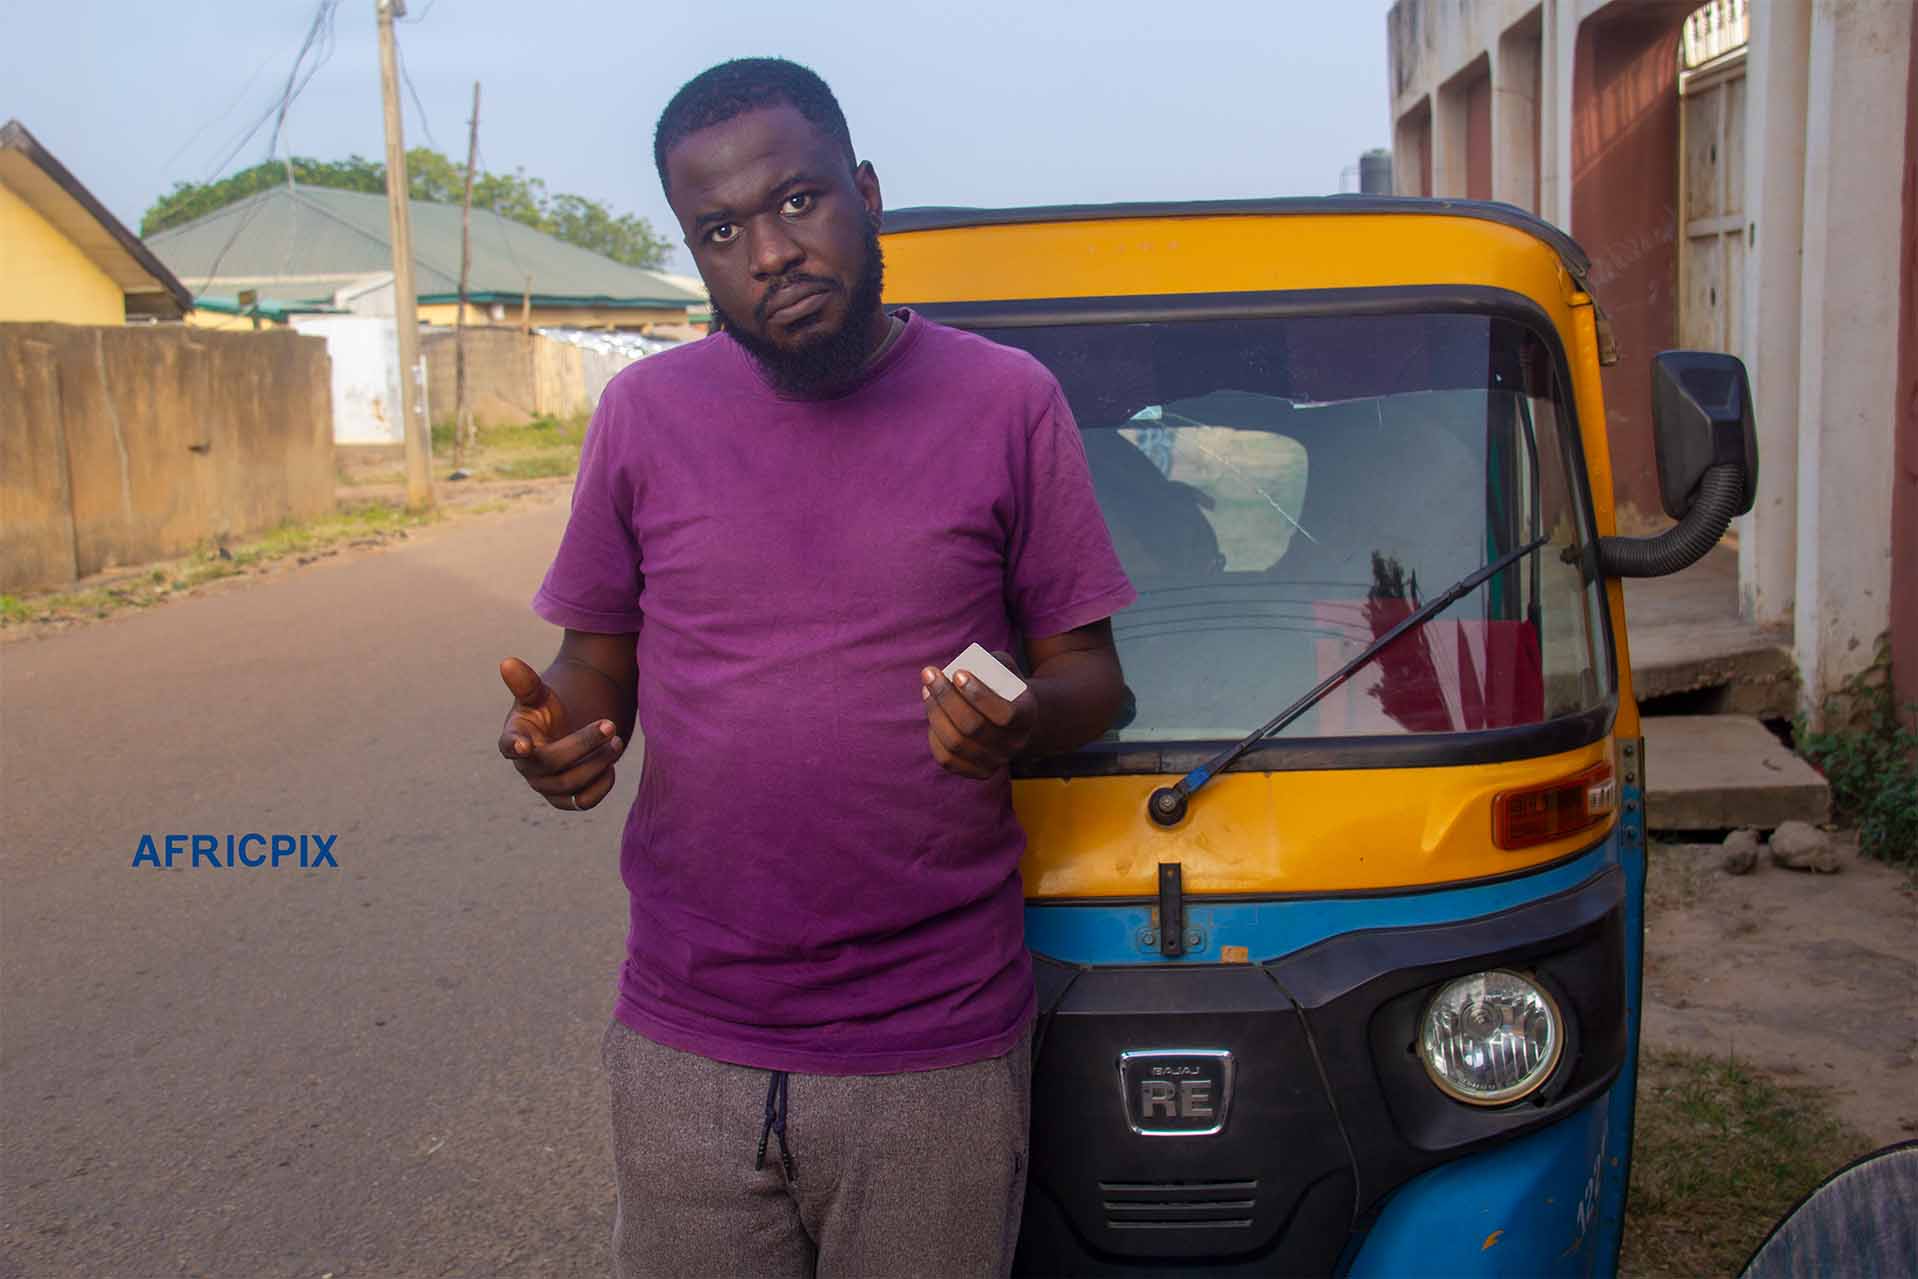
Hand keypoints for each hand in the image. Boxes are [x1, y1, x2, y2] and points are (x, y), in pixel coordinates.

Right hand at [498, 656, 626, 810]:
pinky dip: (600, 787)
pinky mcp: (564, 799)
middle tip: (611, 725)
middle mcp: (527, 767)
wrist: (562, 731)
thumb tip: (508, 662)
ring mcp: (545, 786)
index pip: (509, 745)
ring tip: (617, 742)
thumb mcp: (538, 694)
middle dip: (584, 744)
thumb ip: (526, 683)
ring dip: (597, 764)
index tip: (524, 745)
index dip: (515, 746)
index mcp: (515, 738)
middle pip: (553, 763)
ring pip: (570, 785)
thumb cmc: (545, 711)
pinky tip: (611, 767)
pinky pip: (582, 803)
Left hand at [921, 653, 1037, 779]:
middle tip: (930, 674)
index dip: (979, 695)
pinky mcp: (976, 771)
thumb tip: (960, 667)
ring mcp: (995, 761)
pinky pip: (947, 758)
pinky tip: (931, 709)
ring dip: (935, 712)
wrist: (1013, 718)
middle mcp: (1013, 745)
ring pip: (955, 743)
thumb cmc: (1004, 687)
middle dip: (946, 698)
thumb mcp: (1006, 669)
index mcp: (1026, 718)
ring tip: (927, 688)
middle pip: (973, 728)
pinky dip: (934, 733)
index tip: (958, 673)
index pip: (1004, 714)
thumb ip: (990, 663)